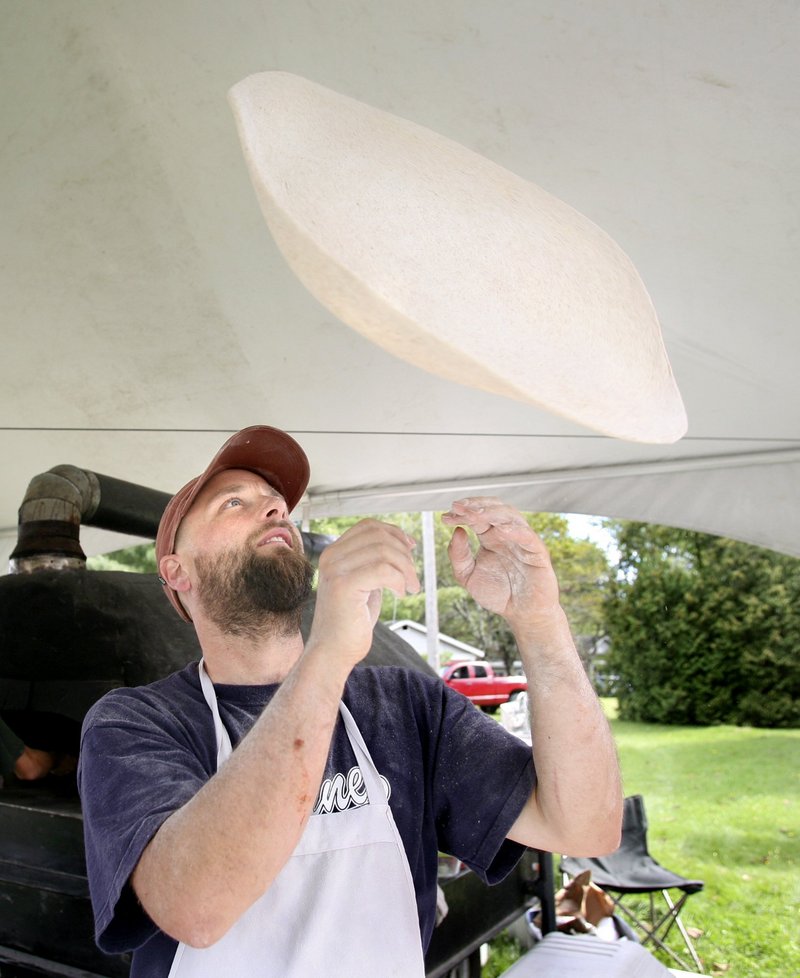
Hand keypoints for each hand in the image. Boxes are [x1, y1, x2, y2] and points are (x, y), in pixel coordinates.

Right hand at [309, 519, 419, 668]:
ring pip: (383, 551)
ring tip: (410, 588)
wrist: (332, 652)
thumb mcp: (364, 583)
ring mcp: (335, 570)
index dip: (394, 532)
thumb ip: (374, 562)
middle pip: (378, 536)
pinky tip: (400, 593)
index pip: (368, 526)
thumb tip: (401, 542)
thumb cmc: (350, 622)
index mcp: (334, 552)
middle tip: (412, 578)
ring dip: (406, 569)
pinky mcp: (343, 586)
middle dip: (404, 554)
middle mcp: (330, 557)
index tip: (410, 548)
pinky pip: (383, 570)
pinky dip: (399, 580)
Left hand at [441, 497, 560, 627]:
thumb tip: (457, 531)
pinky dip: (514, 530)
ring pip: (510, 515)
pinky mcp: (537, 552)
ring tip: (474, 514)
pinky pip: (527, 536)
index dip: (462, 513)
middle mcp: (506, 534)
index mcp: (490, 537)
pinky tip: (499, 529)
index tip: (446, 517)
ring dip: (491, 512)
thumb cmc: (498, 594)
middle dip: (475, 505)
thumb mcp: (468, 576)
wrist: (522, 615)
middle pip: (493, 508)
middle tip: (458, 507)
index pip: (476, 516)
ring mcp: (522, 541)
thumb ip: (458, 556)